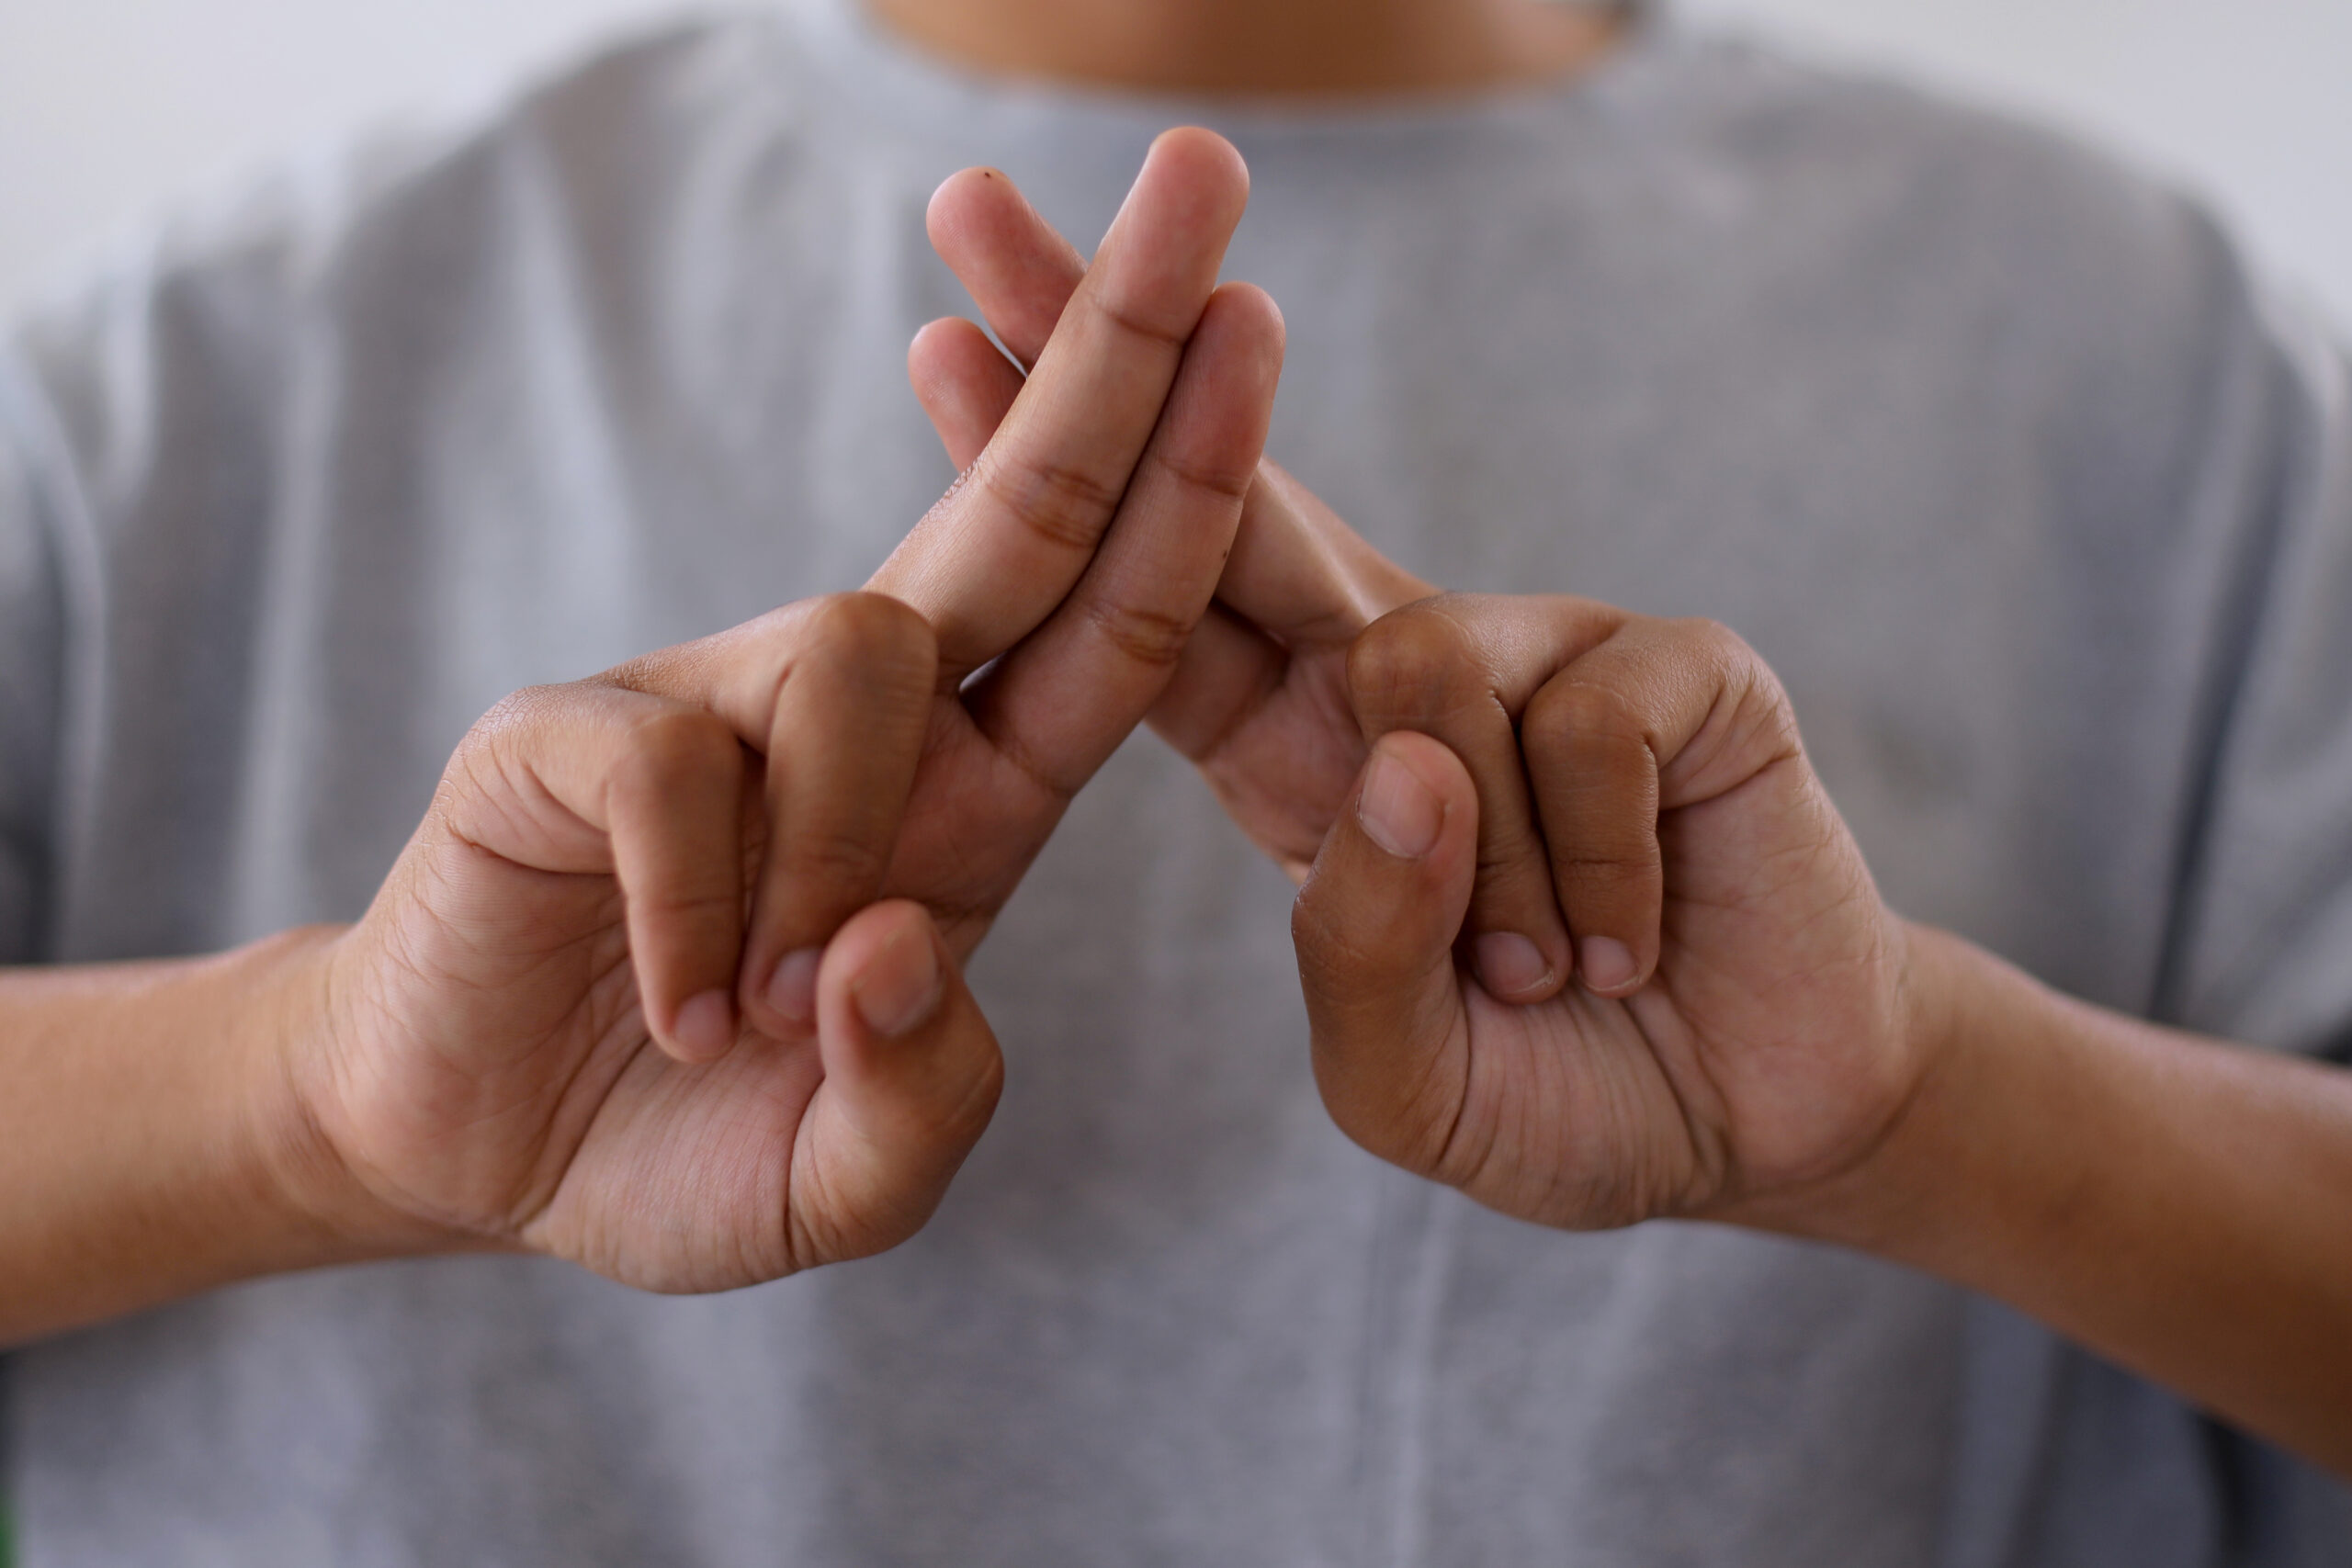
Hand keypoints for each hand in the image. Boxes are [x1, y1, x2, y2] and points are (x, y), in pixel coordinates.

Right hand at [290, 130, 1284, 1289]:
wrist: (471, 1151)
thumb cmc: (684, 1142)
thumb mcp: (847, 1175)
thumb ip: (923, 1100)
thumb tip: (908, 939)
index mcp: (979, 806)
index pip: (1115, 620)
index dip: (1194, 480)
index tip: (1264, 323)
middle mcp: (873, 726)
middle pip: (1024, 506)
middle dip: (1122, 349)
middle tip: (1209, 175)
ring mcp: (718, 706)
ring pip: (864, 647)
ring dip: (842, 842)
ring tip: (757, 1006)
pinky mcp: (568, 732)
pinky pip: (678, 766)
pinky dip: (696, 912)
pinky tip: (676, 1003)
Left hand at [914, 165, 1920, 1230]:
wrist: (1757, 1123)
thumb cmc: (1558, 1090)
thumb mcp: (1406, 1071)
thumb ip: (1360, 947)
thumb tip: (1398, 751)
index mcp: (1296, 755)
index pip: (1144, 600)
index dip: (1043, 483)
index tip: (929, 349)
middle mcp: (1398, 664)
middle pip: (1230, 485)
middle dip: (1108, 344)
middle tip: (974, 207)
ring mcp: (1538, 644)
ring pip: (1414, 674)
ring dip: (1475, 876)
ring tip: (1537, 978)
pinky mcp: (1675, 659)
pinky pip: (1583, 732)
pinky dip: (1596, 882)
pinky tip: (1630, 948)